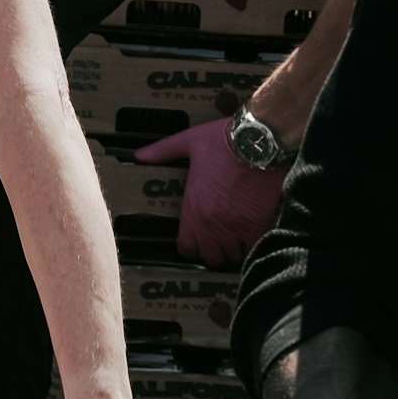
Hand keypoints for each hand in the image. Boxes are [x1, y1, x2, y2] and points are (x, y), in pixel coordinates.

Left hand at [132, 117, 286, 268]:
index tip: (197, 241)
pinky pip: (252, 250)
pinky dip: (252, 247)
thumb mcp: (189, 141)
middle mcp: (212, 225)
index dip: (191, 247)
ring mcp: (235, 228)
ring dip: (233, 250)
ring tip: (236, 240)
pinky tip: (252, 236)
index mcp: (193, 209)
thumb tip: (139, 155)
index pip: (187, 247)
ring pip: (232, 257)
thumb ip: (163, 151)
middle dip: (213, 252)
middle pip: (211, 258)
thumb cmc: (223, 141)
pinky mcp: (257, 226)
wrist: (259, 142)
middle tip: (218, 242)